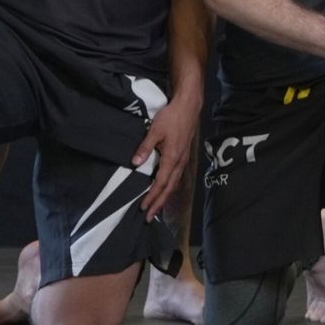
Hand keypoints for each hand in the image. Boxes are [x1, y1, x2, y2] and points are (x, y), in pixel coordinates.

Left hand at [133, 95, 197, 214]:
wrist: (189, 107)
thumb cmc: (172, 117)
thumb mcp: (155, 131)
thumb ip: (145, 148)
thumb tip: (135, 163)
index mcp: (172, 158)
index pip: (160, 183)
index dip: (152, 197)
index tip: (143, 208)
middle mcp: (179, 162)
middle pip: (169, 188)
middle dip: (159, 203)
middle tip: (150, 217)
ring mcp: (183, 159)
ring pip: (174, 184)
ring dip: (165, 197)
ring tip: (157, 208)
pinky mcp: (184, 155)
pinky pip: (177, 177)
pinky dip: (170, 187)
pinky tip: (166, 189)